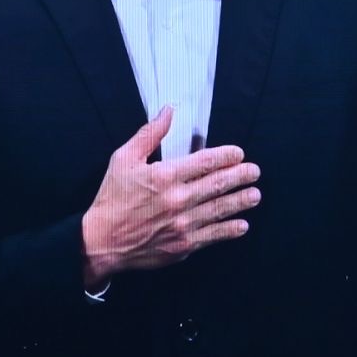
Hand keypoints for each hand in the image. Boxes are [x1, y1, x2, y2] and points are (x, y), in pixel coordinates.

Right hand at [78, 106, 261, 289]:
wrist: (101, 241)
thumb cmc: (112, 199)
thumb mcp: (123, 159)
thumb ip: (149, 134)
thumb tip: (168, 111)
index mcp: (164, 176)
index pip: (205, 162)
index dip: (226, 156)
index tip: (238, 154)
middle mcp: (178, 199)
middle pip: (218, 185)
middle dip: (240, 176)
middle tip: (254, 171)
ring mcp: (183, 224)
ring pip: (220, 210)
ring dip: (240, 201)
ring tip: (254, 194)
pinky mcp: (183, 245)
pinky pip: (213, 235)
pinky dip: (229, 230)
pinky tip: (241, 225)